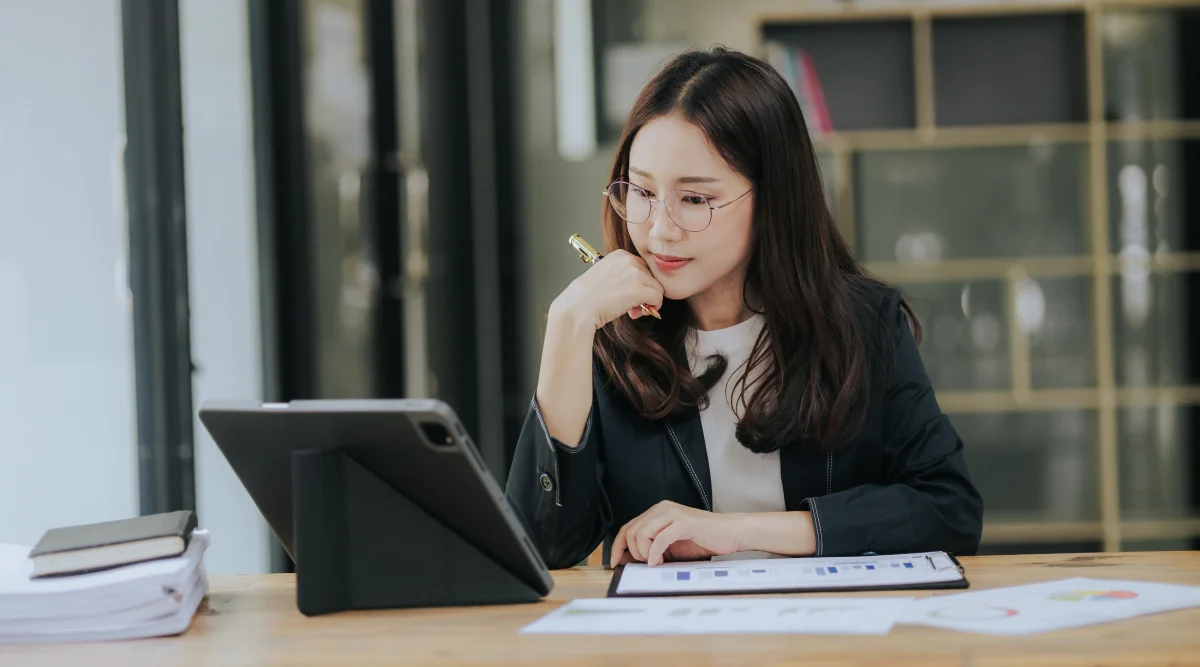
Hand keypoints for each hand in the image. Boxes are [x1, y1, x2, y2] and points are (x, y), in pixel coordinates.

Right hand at [551, 249, 663, 329]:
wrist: (578, 309)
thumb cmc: (588, 298)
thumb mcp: (606, 276)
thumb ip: (625, 276)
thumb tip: (644, 287)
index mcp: (620, 255)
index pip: (643, 268)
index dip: (639, 284)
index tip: (628, 295)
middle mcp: (628, 260)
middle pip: (652, 277)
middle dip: (644, 293)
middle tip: (632, 306)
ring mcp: (634, 274)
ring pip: (657, 288)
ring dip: (648, 302)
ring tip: (633, 311)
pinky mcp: (638, 289)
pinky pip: (658, 298)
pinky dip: (653, 308)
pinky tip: (637, 313)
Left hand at [609, 501, 742, 567]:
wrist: (730, 533)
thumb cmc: (702, 540)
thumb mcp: (671, 546)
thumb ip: (651, 548)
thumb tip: (628, 559)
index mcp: (658, 512)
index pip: (628, 527)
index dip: (618, 546)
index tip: (615, 562)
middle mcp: (662, 508)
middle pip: (632, 531)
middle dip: (634, 553)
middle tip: (648, 563)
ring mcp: (673, 513)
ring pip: (642, 533)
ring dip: (645, 553)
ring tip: (656, 562)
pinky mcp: (683, 522)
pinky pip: (660, 538)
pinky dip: (655, 553)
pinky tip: (659, 562)